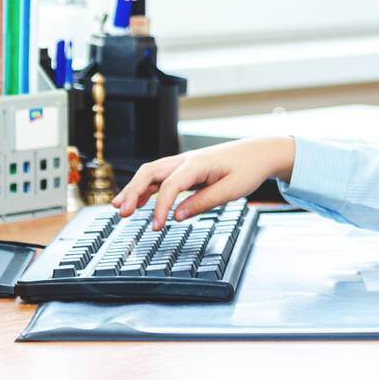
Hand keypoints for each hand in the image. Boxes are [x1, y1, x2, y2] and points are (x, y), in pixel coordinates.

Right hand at [112, 136, 295, 230]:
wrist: (259, 152)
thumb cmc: (248, 169)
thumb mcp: (231, 190)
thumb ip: (203, 203)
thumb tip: (177, 216)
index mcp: (198, 164)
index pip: (170, 186)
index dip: (159, 207)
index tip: (155, 226)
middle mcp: (186, 160)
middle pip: (150, 172)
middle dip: (133, 191)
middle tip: (121, 213)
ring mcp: (184, 162)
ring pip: (151, 172)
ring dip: (134, 188)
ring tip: (119, 208)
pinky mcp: (186, 168)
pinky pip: (160, 176)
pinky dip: (146, 187)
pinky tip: (137, 201)